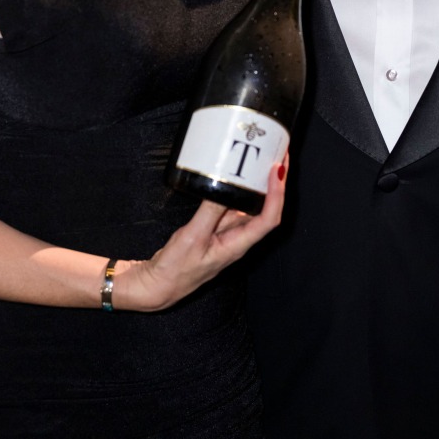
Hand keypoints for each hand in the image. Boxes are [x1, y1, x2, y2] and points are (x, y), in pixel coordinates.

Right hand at [116, 159, 285, 311]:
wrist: (159, 284)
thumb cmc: (176, 269)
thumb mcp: (192, 238)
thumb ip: (209, 212)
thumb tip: (224, 187)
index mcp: (238, 245)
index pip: (269, 218)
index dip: (277, 194)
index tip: (276, 171)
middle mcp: (238, 238)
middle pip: (267, 209)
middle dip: (277, 183)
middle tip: (280, 154)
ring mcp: (228, 234)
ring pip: (251, 206)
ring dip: (260, 184)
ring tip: (265, 159)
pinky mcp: (216, 229)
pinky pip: (233, 206)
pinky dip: (239, 190)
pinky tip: (236, 176)